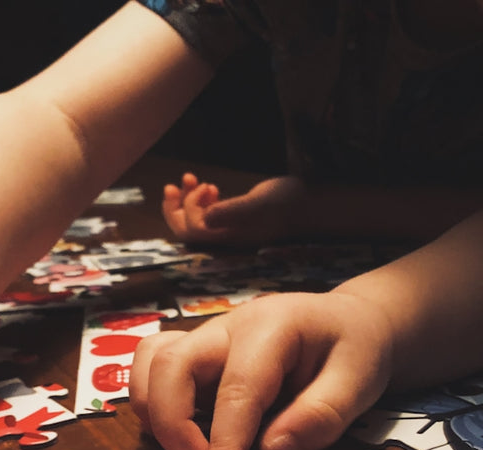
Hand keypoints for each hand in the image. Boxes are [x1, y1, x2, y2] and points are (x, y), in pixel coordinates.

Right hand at [130, 291, 395, 449]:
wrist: (350, 322)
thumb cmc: (356, 351)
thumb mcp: (359, 382)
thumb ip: (320, 417)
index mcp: (272, 327)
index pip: (236, 389)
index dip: (224, 444)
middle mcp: (228, 326)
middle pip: (171, 365)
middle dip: (174, 427)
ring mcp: (206, 337)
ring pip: (150, 362)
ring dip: (155, 414)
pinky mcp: (196, 353)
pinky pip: (151, 367)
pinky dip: (153, 402)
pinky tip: (182, 433)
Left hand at [162, 173, 306, 245]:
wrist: (310, 204)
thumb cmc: (288, 202)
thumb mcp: (259, 204)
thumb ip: (232, 212)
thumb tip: (203, 219)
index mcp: (229, 237)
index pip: (195, 230)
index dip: (191, 208)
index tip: (207, 187)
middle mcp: (225, 236)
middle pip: (187, 232)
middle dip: (174, 209)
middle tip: (171, 186)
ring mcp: (229, 227)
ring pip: (195, 220)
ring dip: (186, 200)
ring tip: (189, 178)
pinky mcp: (234, 217)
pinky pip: (206, 213)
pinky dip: (199, 198)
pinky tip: (205, 184)